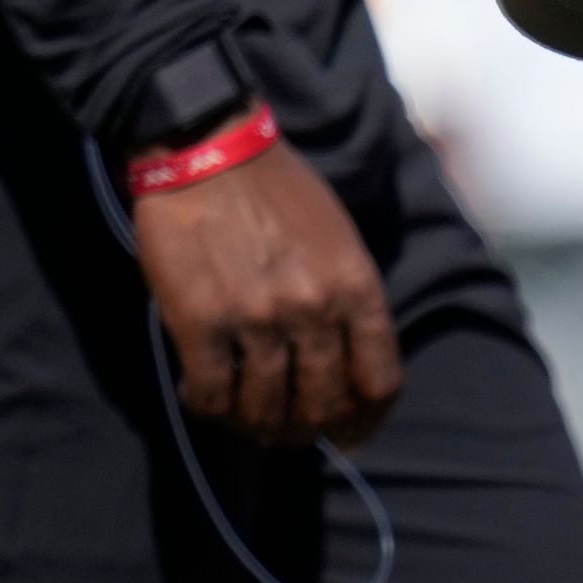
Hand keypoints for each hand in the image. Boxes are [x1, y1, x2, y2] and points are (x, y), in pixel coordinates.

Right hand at [134, 140, 403, 445]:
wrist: (207, 147)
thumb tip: (348, 366)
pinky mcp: (202, 322)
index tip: (348, 434)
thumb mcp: (340, 237)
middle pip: (323, 405)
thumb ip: (349, 299)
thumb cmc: (277, 190)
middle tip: (285, 429)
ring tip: (243, 416)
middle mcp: (314, 309)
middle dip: (306, 429)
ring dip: (255, 425)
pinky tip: (203, 396)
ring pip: (267, 409)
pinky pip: (213, 394)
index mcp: (356, 287)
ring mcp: (257, 318)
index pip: (380, 382)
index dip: (367, 421)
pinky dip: (209, 407)